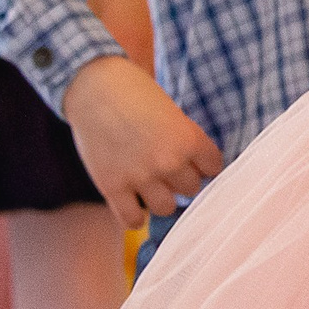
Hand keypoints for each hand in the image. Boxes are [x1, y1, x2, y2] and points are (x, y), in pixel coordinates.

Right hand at [62, 56, 223, 227]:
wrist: (95, 87)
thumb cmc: (135, 93)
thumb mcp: (172, 111)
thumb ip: (185, 139)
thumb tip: (197, 168)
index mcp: (188, 139)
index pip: (214, 168)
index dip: (204, 164)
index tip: (196, 161)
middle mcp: (168, 161)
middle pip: (191, 189)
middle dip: (181, 179)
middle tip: (168, 169)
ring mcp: (140, 176)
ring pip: (166, 208)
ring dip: (161, 199)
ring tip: (152, 187)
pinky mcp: (112, 187)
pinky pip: (132, 220)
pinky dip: (134, 216)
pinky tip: (132, 202)